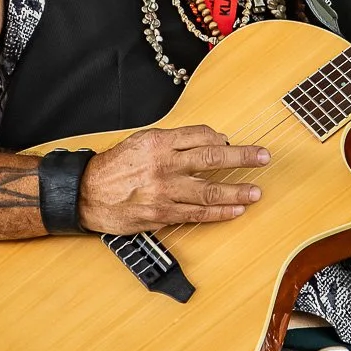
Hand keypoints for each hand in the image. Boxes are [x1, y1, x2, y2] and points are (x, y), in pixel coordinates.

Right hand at [79, 124, 269, 232]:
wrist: (87, 193)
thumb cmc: (115, 166)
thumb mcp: (141, 141)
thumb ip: (174, 140)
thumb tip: (211, 141)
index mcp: (159, 142)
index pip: (201, 136)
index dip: (222, 139)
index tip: (234, 143)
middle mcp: (164, 165)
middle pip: (212, 158)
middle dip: (242, 157)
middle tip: (263, 157)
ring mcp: (164, 192)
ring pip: (209, 191)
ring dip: (237, 191)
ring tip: (256, 192)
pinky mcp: (162, 214)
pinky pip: (197, 214)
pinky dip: (220, 213)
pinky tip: (236, 211)